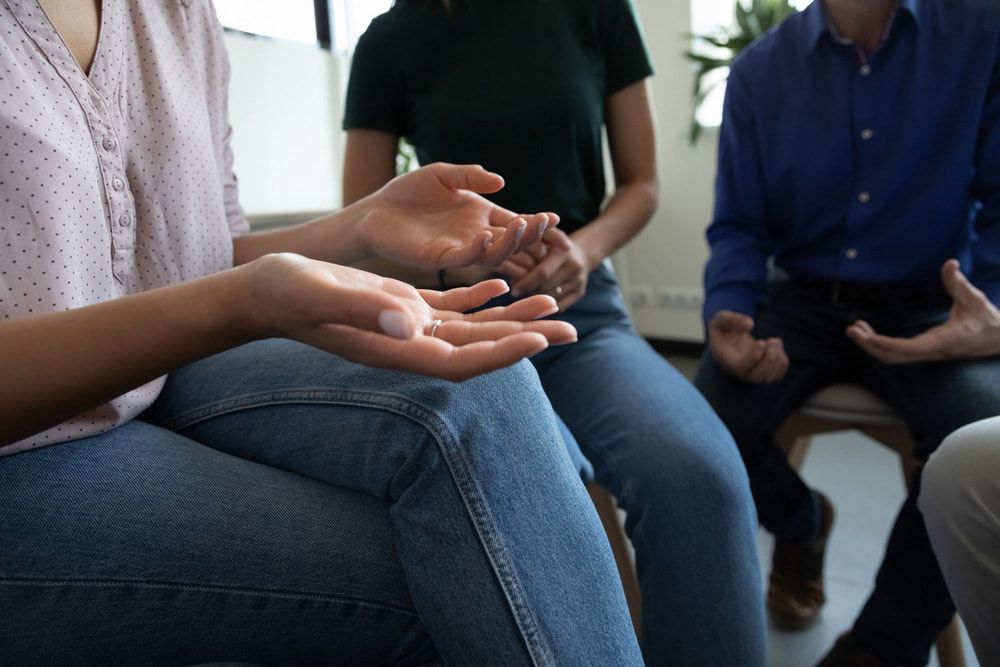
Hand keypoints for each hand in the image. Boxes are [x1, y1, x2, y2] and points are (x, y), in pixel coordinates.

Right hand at [244, 253, 576, 380]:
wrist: (266, 291)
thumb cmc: (286, 294)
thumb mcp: (321, 295)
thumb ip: (364, 309)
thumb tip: (412, 322)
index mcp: (394, 349)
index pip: (460, 360)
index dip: (502, 354)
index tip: (540, 340)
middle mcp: (406, 344)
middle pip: (477, 348)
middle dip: (524, 339)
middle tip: (571, 329)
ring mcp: (404, 326)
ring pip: (470, 328)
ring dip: (510, 317)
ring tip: (550, 305)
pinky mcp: (399, 306)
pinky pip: (448, 307)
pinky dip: (477, 298)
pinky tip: (500, 283)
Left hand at [357, 163, 555, 269]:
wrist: (375, 210)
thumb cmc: (408, 192)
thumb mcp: (442, 174)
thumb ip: (470, 177)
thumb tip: (500, 181)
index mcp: (479, 216)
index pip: (514, 222)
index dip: (534, 223)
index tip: (553, 217)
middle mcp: (475, 235)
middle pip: (511, 241)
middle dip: (531, 234)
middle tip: (544, 223)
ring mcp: (459, 249)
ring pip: (494, 255)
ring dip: (510, 243)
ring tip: (522, 227)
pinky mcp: (440, 258)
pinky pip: (465, 258)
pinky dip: (479, 249)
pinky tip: (486, 236)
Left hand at [507, 229, 591, 309]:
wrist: (583, 252)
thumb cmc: (551, 245)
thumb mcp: (542, 239)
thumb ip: (526, 246)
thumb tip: (503, 262)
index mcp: (563, 252)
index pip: (543, 272)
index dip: (526, 282)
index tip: (513, 288)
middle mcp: (574, 266)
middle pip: (547, 287)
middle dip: (530, 291)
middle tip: (516, 293)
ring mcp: (579, 280)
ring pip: (553, 297)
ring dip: (538, 298)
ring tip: (526, 295)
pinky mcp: (581, 292)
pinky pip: (562, 306)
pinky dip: (548, 304)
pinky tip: (539, 301)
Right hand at [707, 310, 788, 382]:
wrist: (727, 339)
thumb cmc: (723, 329)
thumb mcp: (721, 319)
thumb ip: (732, 320)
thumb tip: (749, 324)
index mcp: (727, 360)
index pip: (740, 367)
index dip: (753, 357)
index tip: (761, 342)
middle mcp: (739, 372)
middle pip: (757, 376)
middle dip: (769, 358)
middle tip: (771, 340)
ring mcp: (752, 376)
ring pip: (770, 377)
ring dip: (777, 357)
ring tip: (772, 341)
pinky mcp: (764, 374)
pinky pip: (778, 374)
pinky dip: (782, 361)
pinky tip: (775, 348)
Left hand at [846, 259, 999, 362]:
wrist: (997, 340)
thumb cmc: (986, 319)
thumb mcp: (975, 299)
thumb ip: (959, 283)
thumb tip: (950, 263)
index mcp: (944, 341)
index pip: (909, 348)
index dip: (886, 344)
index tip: (867, 337)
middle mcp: (932, 351)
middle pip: (895, 357)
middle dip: (871, 346)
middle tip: (851, 330)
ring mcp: (927, 353)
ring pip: (893, 357)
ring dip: (872, 345)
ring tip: (855, 329)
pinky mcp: (923, 351)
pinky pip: (897, 353)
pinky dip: (879, 344)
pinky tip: (868, 333)